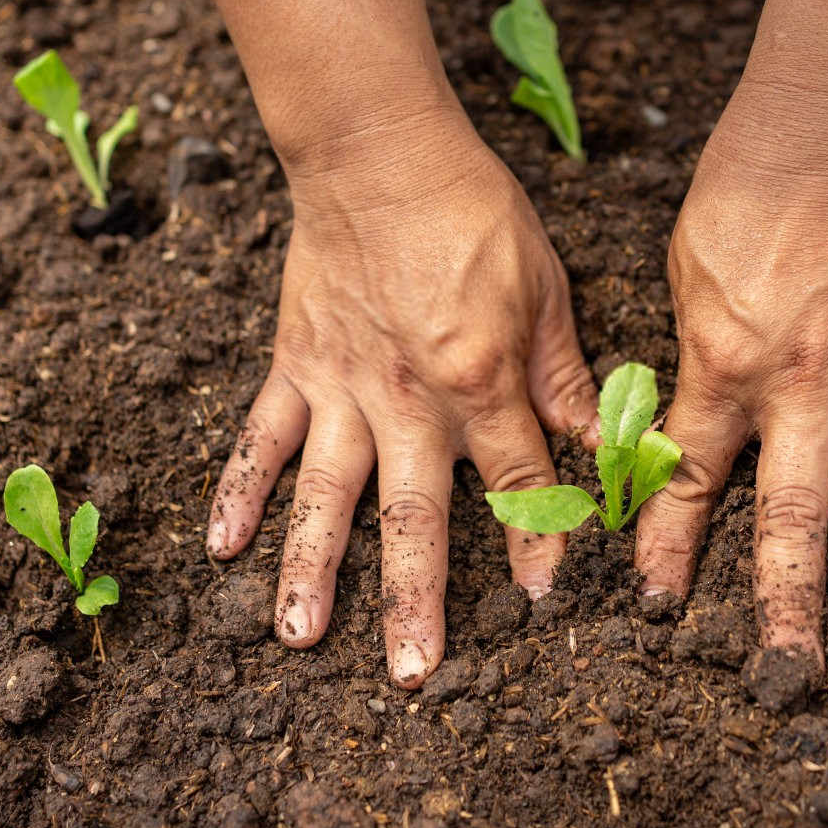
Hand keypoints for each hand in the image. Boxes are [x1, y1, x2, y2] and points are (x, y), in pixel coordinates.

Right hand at [208, 112, 597, 687]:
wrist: (380, 153)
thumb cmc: (474, 214)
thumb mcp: (545, 291)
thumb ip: (566, 378)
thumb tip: (606, 446)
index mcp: (480, 378)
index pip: (516, 480)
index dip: (535, 541)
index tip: (542, 600)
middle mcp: (408, 398)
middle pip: (413, 514)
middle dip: (414, 599)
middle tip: (411, 674)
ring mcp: (342, 387)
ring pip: (325, 493)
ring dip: (310, 568)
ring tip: (297, 639)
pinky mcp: (295, 366)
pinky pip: (262, 436)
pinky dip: (238, 489)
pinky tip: (221, 548)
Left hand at [635, 84, 827, 658]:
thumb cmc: (742, 193)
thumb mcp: (685, 279)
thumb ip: (693, 358)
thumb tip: (679, 418)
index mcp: (724, 371)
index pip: (689, 478)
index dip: (667, 544)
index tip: (655, 605)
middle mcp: (803, 391)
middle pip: (793, 516)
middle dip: (790, 603)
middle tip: (794, 677)